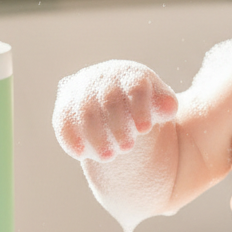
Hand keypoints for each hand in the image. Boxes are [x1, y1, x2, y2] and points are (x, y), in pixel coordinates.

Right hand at [53, 61, 177, 161]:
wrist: (115, 103)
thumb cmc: (142, 106)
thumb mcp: (159, 104)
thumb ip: (165, 105)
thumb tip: (169, 107)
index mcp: (131, 75)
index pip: (136, 87)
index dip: (140, 108)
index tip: (145, 129)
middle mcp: (104, 78)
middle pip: (109, 99)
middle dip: (118, 126)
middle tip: (127, 148)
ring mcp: (82, 90)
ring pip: (85, 111)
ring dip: (96, 136)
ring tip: (109, 156)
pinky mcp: (65, 106)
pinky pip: (63, 120)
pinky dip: (70, 137)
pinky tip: (80, 154)